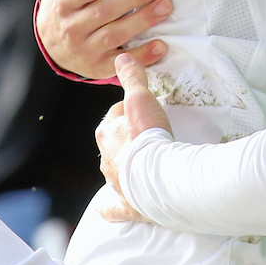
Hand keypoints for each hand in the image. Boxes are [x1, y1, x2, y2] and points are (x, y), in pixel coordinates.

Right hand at [38, 0, 171, 78]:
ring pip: (115, 36)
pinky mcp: (96, 67)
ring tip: (167, 7)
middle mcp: (71, 26)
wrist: (49, 41)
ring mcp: (84, 49)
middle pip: (105, 11)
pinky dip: (141, 57)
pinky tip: (162, 45)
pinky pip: (120, 63)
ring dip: (143, 22)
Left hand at [93, 51, 174, 220]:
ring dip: (125, 166)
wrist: (159, 176)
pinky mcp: (124, 205)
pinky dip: (108, 206)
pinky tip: (107, 207)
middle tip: (147, 136)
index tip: (145, 111)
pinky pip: (110, 207)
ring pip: (114, 171)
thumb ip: (132, 77)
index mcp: (107, 133)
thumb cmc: (148, 136)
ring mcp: (114, 183)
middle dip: (127, 139)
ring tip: (143, 163)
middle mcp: (106, 159)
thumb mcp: (141, 99)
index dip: (130, 111)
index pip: (116, 116)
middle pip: (114, 143)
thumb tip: (121, 57)